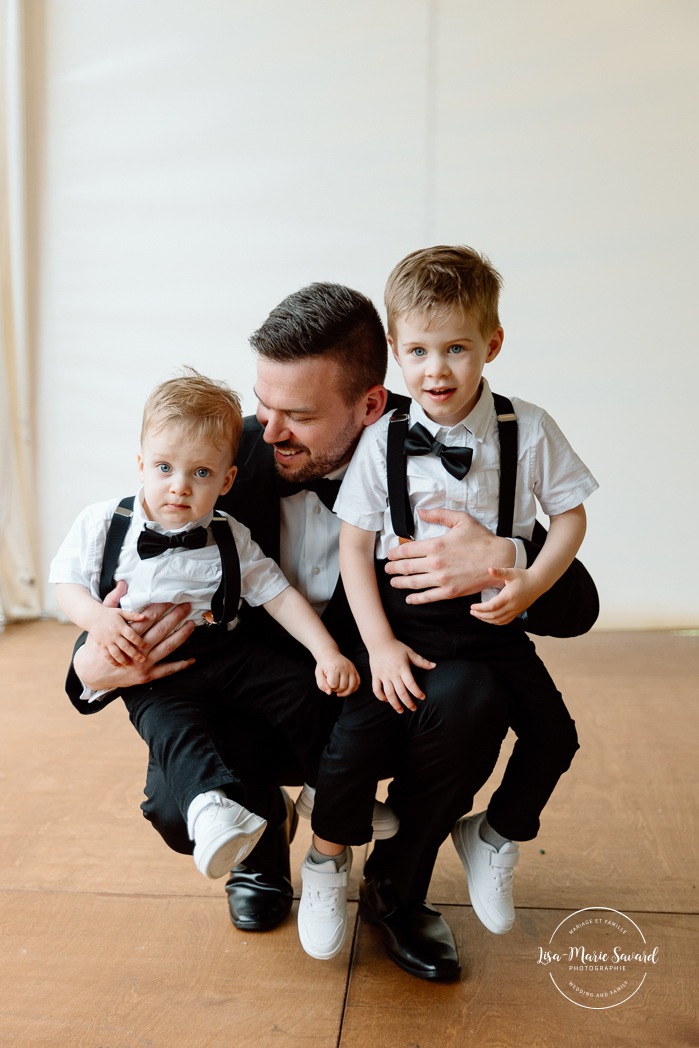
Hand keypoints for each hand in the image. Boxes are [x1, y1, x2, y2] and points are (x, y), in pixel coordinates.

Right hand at [73, 582, 196, 691]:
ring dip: (180, 636)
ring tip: (191, 625)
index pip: (148, 617)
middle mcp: (136, 649)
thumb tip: (122, 583)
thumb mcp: (104, 622)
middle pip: (160, 630)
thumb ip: (114, 600)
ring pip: (166, 647)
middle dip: (175, 617)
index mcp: (126, 634)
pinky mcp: (146, 676)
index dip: (161, 608)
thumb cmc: (98, 643)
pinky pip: (166, 671)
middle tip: (186, 607)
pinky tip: (191, 659)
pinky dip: (179, 665)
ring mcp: (142, 664)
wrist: (91, 671)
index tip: (172, 600)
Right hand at [90, 606, 149, 665]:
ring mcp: (107, 641)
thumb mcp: (121, 612)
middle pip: (125, 646)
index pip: (132, 635)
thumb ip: (133, 615)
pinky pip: (106, 655)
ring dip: (124, 660)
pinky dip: (112, 661)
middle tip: (142, 660)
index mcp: (120, 627)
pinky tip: (118, 666)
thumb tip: (145, 617)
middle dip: (134, 654)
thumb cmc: (109, 614)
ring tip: (131, 665)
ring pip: (116, 653)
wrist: (92, 617)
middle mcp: (114, 635)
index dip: (139, 641)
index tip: (146, 646)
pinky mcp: (101, 645)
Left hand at [315, 651, 360, 696]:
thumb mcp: (318, 674)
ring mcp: (351, 668)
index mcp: (334, 668)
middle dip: (337, 689)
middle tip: (332, 685)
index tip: (327, 682)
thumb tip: (330, 693)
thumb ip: (322, 684)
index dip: (329, 687)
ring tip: (339, 690)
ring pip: (352, 686)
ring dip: (345, 691)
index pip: (333, 685)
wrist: (330, 654)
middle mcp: (344, 668)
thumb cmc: (323, 665)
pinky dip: (353, 688)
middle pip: (343, 687)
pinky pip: (358, 682)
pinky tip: (347, 689)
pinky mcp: (354, 669)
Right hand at [367, 639, 434, 713]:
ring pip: (389, 694)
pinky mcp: (375, 676)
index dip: (417, 692)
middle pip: (401, 692)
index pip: (411, 684)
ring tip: (401, 710)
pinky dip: (381, 697)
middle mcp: (393, 673)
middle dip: (408, 702)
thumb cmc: (396, 647)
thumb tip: (434, 666)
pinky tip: (386, 700)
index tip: (422, 697)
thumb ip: (422, 661)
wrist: (379, 641)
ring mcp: (383, 676)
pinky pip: (376, 690)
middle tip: (413, 708)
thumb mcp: (410, 653)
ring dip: (395, 704)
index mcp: (403, 668)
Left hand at [384, 508, 515, 603]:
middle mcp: (435, 563)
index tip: (390, 554)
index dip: (395, 553)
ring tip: (393, 582)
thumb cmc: (481, 539)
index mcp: (436, 545)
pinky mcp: (449, 592)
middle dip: (393, 568)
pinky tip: (409, 599)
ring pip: (413, 583)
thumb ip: (439, 514)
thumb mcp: (461, 520)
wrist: (498, 560)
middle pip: (406, 567)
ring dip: (400, 583)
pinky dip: (416, 599)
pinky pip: (428, 597)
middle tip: (388, 569)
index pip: (407, 550)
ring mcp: (442, 579)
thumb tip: (421, 512)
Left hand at [469, 566, 541, 624]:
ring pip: (499, 620)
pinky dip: (496, 622)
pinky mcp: (517, 612)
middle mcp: (512, 606)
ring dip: (487, 620)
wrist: (538, 583)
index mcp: (509, 596)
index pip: (492, 606)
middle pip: (494, 615)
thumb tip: (489, 569)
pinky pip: (505, 621)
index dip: (481, 608)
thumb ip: (500, 572)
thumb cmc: (524, 576)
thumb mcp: (511, 572)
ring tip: (478, 615)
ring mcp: (515, 611)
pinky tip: (489, 619)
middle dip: (481, 615)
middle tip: (472, 611)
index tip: (472, 606)